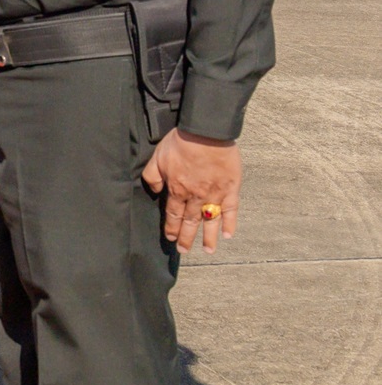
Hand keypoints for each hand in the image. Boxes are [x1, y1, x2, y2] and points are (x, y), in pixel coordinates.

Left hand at [142, 128, 241, 252]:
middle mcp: (196, 196)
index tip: (170, 238)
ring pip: (210, 220)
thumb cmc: (180, 143)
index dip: (171, 227)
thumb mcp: (157, 157)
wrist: (206, 133)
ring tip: (207, 251)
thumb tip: (154, 190)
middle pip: (190, 221)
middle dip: (186, 237)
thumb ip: (153, 176)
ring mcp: (215, 194)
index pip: (173, 214)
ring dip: (208, 237)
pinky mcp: (231, 188)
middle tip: (184, 250)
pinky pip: (231, 210)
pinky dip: (230, 223)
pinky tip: (227, 235)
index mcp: (177, 189)